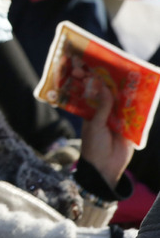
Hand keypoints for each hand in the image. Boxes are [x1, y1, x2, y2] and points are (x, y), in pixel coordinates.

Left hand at [79, 74, 134, 188]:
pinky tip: (144, 98)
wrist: (105, 167)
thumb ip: (102, 107)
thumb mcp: (96, 124)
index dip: (98, 84)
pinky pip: (135, 118)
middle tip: (123, 72)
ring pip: (124, 106)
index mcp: (92, 112)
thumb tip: (104, 87)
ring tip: (135, 81)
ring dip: (129, 97)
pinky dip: (139, 110)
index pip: (96, 94)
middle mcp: (105, 114)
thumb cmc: (94, 145)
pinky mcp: (130, 130)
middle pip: (112, 98)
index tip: (101, 69)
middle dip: (116, 88)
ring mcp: (118, 121)